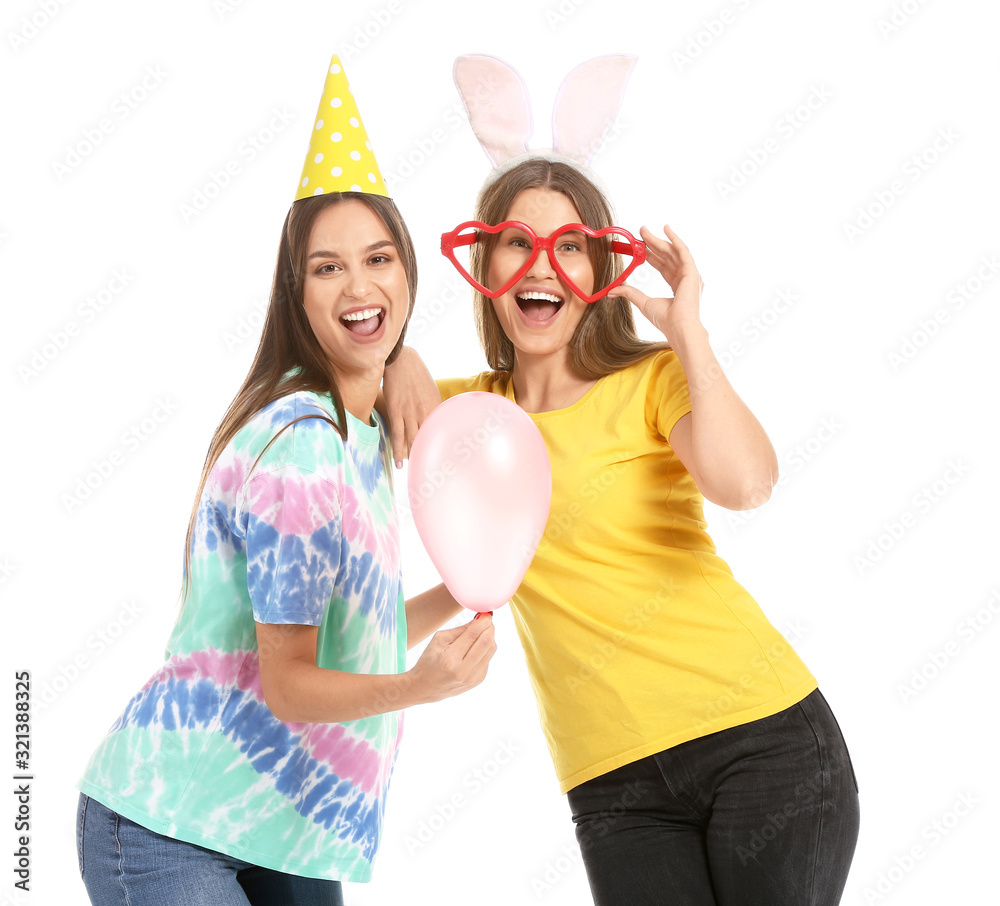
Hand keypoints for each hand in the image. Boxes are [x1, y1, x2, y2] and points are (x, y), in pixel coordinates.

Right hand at [382, 346, 441, 465]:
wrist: (401, 359)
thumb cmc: (415, 372)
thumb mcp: (431, 389)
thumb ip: (433, 405)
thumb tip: (435, 417)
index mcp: (436, 406)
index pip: (442, 431)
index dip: (445, 447)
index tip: (448, 461)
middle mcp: (426, 412)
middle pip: (429, 439)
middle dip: (431, 456)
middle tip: (433, 473)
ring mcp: (410, 413)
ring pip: (413, 441)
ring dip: (414, 458)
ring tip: (415, 472)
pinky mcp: (397, 411)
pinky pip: (398, 435)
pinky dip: (398, 451)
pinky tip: (400, 464)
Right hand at [407, 614, 495, 702]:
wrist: (425, 688)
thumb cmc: (429, 661)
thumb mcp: (438, 640)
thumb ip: (460, 630)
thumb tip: (479, 620)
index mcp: (450, 659)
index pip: (473, 635)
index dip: (483, 621)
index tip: (486, 613)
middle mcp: (463, 670)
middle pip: (487, 642)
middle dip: (489, 627)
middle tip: (486, 620)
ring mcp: (472, 678)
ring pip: (491, 650)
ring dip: (489, 637)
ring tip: (480, 632)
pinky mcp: (478, 680)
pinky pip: (488, 658)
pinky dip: (485, 649)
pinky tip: (475, 647)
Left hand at [614, 224, 703, 338]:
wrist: (678, 327)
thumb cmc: (665, 320)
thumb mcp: (643, 303)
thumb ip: (630, 293)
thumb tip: (612, 291)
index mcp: (677, 286)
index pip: (663, 266)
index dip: (651, 255)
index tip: (640, 247)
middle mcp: (685, 279)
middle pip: (667, 256)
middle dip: (653, 244)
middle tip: (641, 232)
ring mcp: (690, 275)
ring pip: (672, 252)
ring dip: (659, 240)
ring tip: (646, 230)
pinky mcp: (692, 272)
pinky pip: (683, 252)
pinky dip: (675, 240)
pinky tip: (666, 230)